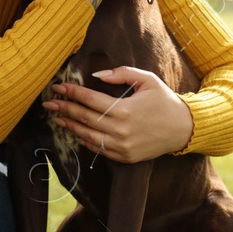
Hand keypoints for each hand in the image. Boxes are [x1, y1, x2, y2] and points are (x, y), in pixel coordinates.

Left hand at [42, 66, 193, 161]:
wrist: (182, 129)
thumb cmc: (164, 101)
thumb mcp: (147, 80)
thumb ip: (122, 74)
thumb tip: (98, 75)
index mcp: (125, 110)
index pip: (90, 99)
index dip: (72, 92)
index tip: (59, 87)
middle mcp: (120, 130)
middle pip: (84, 118)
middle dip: (65, 108)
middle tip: (49, 102)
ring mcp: (121, 147)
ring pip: (87, 136)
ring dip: (70, 126)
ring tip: (58, 117)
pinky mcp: (124, 157)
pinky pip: (98, 149)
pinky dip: (84, 140)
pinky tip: (76, 131)